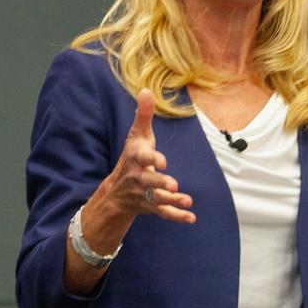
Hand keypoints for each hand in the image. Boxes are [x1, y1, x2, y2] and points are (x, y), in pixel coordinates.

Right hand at [103, 89, 195, 224]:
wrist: (116, 191)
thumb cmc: (131, 157)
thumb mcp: (136, 136)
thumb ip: (143, 115)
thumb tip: (146, 89)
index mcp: (135, 159)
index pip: (142, 159)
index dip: (151, 159)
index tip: (162, 161)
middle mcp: (138, 178)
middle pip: (148, 181)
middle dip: (160, 183)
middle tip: (173, 185)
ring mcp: (144, 194)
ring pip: (157, 199)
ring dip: (172, 201)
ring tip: (187, 201)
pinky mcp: (151, 207)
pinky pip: (164, 213)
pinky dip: (177, 216)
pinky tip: (191, 217)